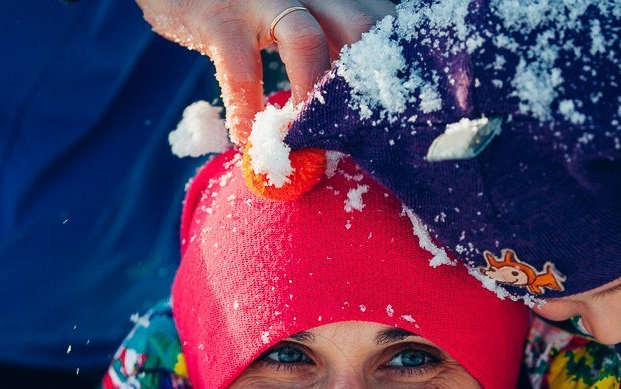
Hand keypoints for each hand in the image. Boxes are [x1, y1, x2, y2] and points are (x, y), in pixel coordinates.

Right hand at [135, 0, 393, 140]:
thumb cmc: (238, 1)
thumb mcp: (288, 11)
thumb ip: (323, 42)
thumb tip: (349, 110)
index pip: (383, 24)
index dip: (399, 68)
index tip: (401, 115)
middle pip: (363, 29)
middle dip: (368, 88)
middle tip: (364, 138)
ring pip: (310, 44)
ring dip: (314, 103)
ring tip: (308, 141)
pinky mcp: (220, 15)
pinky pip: (242, 70)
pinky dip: (248, 114)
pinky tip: (247, 141)